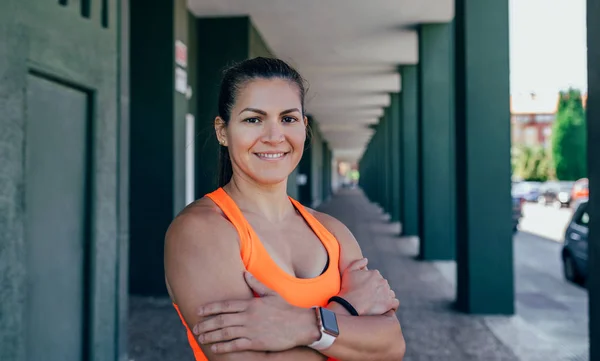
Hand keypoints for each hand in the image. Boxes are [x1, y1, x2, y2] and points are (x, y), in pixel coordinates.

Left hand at [192, 272, 318, 353]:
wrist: (301, 325)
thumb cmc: (286, 308)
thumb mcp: (271, 293)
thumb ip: (256, 284)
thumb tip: (244, 273)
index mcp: (251, 304)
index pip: (226, 305)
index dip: (210, 308)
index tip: (199, 311)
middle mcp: (248, 316)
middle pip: (222, 320)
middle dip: (206, 324)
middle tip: (195, 327)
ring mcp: (252, 330)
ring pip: (226, 333)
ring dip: (211, 336)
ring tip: (201, 338)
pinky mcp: (256, 342)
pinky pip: (236, 345)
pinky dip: (224, 347)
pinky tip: (215, 348)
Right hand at [336, 258, 398, 315]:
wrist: (350, 304)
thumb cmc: (348, 288)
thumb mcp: (349, 271)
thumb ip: (358, 263)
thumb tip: (366, 260)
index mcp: (375, 273)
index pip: (377, 277)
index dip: (370, 283)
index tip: (365, 289)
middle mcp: (383, 281)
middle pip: (383, 285)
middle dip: (378, 289)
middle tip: (369, 296)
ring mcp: (387, 292)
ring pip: (389, 293)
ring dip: (385, 296)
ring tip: (376, 302)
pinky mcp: (389, 303)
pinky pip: (395, 303)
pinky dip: (392, 304)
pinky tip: (386, 306)